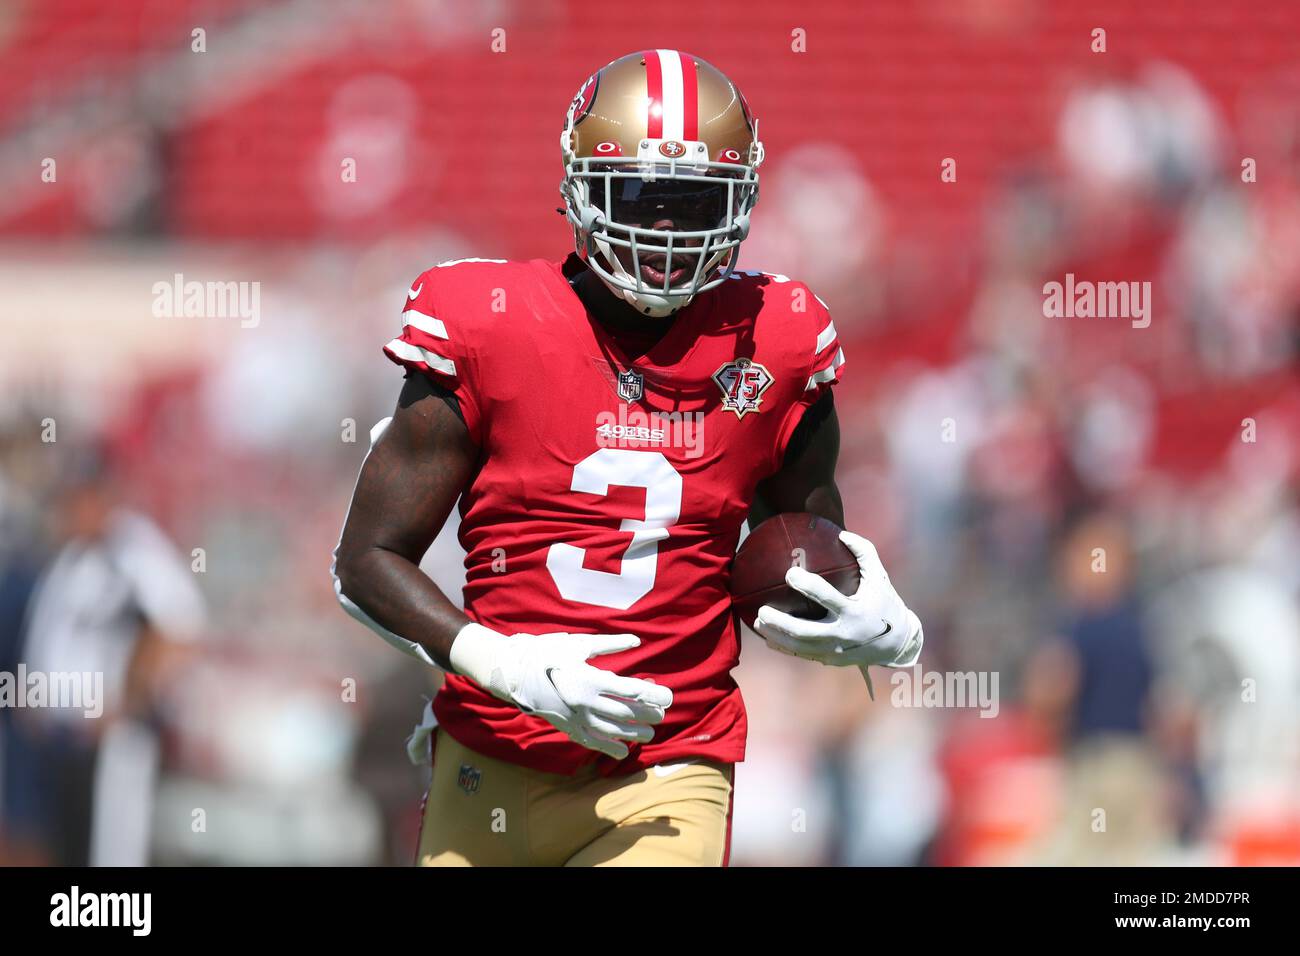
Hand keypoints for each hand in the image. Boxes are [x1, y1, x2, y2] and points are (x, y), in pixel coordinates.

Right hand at [450, 623, 672, 759]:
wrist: (511, 671)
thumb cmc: (546, 652)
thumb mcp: (579, 644)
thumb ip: (610, 645)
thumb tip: (637, 642)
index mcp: (590, 679)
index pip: (630, 690)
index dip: (652, 695)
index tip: (669, 697)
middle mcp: (585, 702)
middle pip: (625, 713)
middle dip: (647, 715)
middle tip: (662, 715)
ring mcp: (575, 718)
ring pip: (611, 730)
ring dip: (633, 733)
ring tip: (650, 734)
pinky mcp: (566, 726)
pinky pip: (591, 741)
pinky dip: (608, 748)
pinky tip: (622, 751)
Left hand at [753, 530, 922, 670]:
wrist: (898, 644)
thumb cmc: (885, 603)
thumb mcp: (880, 577)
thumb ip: (864, 552)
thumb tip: (841, 533)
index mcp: (855, 612)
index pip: (827, 598)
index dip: (807, 585)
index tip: (789, 573)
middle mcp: (844, 634)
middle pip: (806, 631)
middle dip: (781, 622)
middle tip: (762, 609)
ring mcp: (837, 651)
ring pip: (800, 647)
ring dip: (776, 636)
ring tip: (758, 622)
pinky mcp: (832, 660)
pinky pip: (803, 655)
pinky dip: (784, 648)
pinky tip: (768, 638)